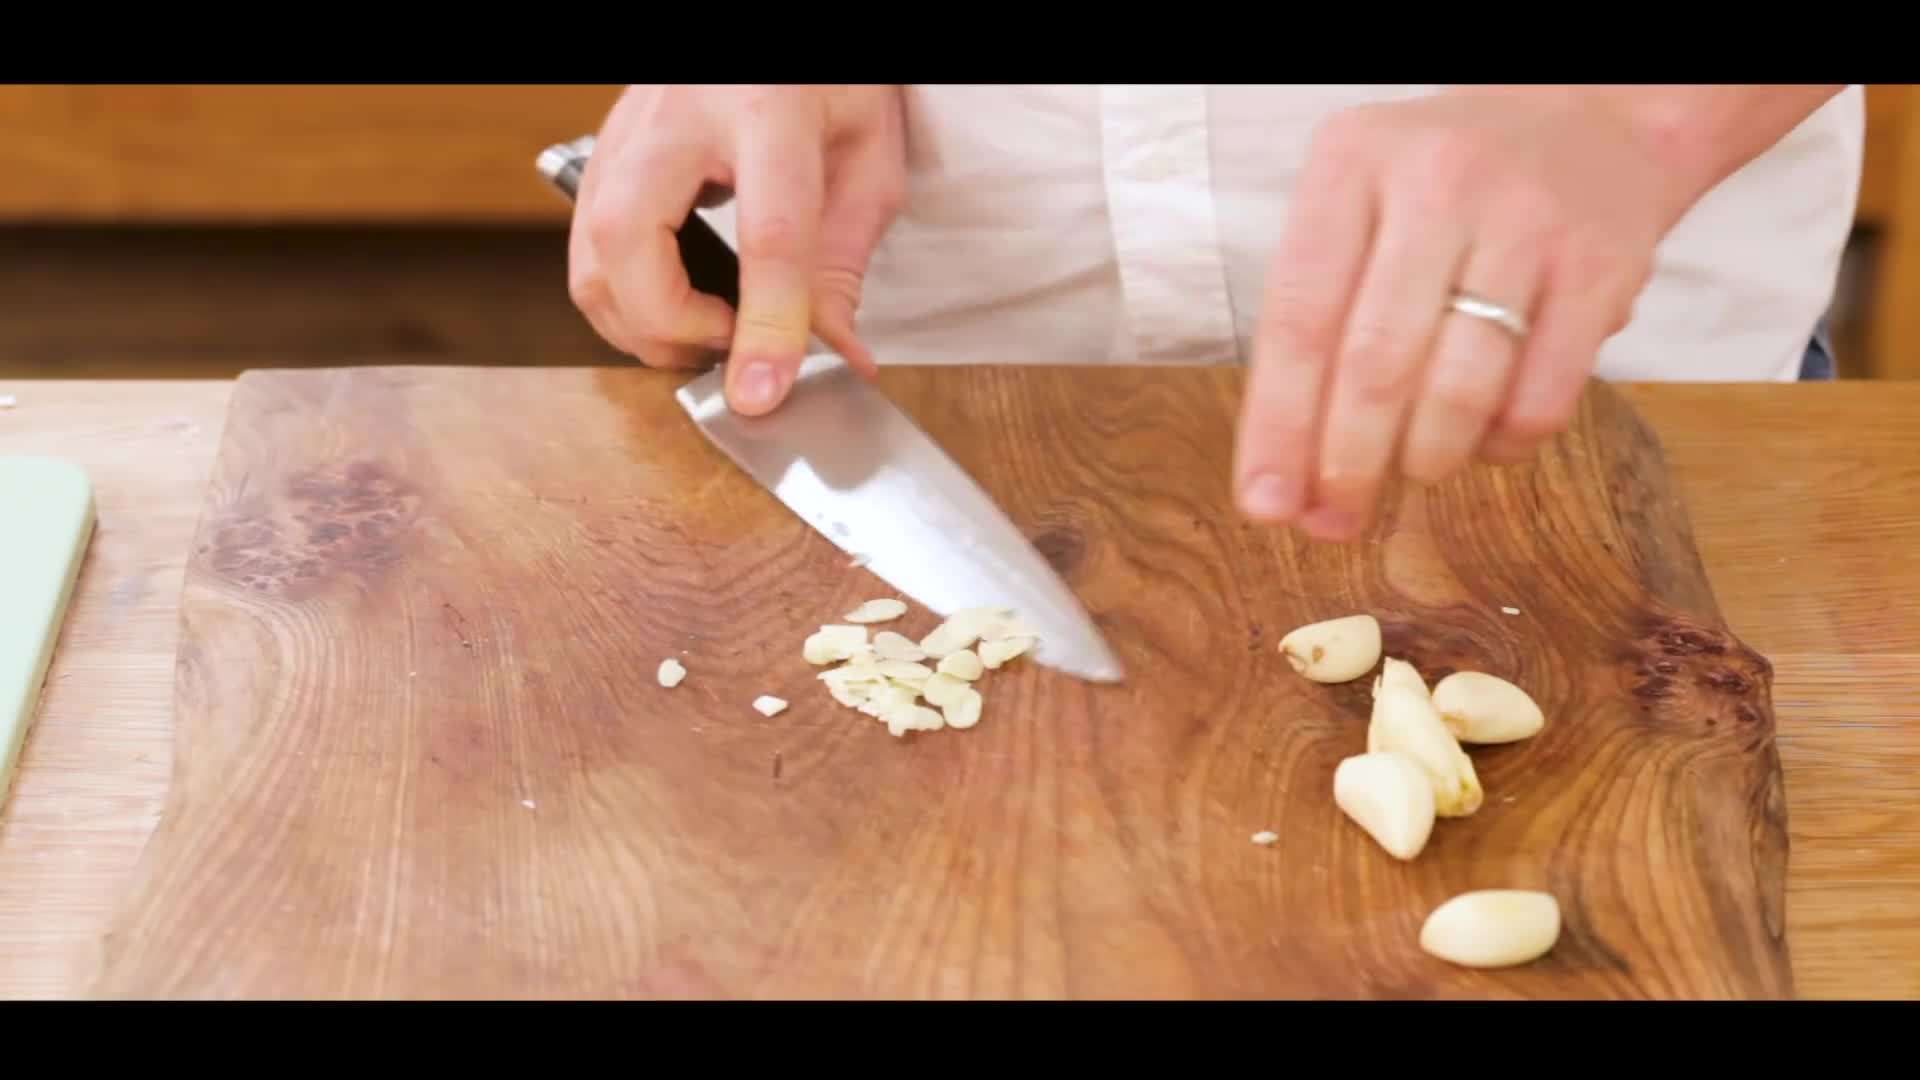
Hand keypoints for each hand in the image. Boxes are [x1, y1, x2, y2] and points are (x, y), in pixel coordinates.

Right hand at [569, 85, 906, 414]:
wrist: (768, 41)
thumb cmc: (828, 79)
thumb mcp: (868, 157)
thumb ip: (844, 262)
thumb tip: (835, 357)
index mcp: (768, 105)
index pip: (765, 233)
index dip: (767, 324)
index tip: (765, 392)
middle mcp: (679, 112)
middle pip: (627, 240)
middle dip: (667, 326)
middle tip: (725, 353)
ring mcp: (627, 128)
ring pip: (589, 254)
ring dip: (638, 324)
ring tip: (706, 338)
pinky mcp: (604, 148)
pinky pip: (586, 245)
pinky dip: (624, 299)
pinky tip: (677, 307)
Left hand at [1233, 88, 1699, 540]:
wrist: (1595, 117)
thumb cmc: (1443, 189)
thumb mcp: (1359, 211)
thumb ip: (1316, 331)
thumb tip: (1287, 486)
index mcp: (1352, 162)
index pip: (1299, 319)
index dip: (1280, 427)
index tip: (1266, 505)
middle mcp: (1438, 182)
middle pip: (1376, 362)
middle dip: (1348, 464)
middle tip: (1334, 521)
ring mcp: (1527, 221)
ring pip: (1461, 388)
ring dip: (1426, 458)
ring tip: (1417, 468)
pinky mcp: (1604, 266)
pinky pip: (1541, 397)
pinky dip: (1501, 444)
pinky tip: (1485, 436)